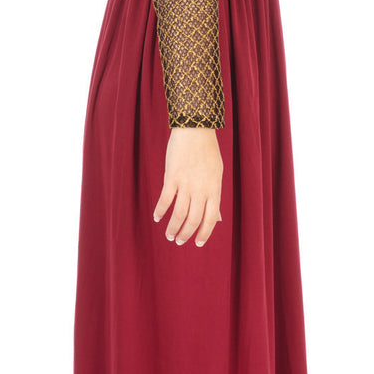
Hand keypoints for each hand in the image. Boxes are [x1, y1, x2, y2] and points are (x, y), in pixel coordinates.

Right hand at [153, 128, 223, 246]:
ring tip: (169, 235)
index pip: (211, 219)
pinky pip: (165, 199)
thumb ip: (214, 196)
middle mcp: (201, 189)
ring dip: (173, 227)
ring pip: (179, 213)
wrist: (195, 130)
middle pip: (193, 219)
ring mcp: (186, 184)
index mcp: (214, 189)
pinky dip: (160, 211)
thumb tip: (216, 218)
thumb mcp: (216, 175)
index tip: (198, 243)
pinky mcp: (172, 177)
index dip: (204, 233)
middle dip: (186, 234)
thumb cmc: (208, 152)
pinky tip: (157, 217)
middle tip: (179, 241)